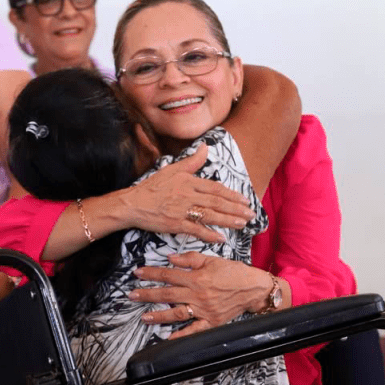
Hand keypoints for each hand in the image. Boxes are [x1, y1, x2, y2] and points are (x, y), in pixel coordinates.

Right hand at [121, 144, 254, 242]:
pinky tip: (222, 238)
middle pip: (217, 202)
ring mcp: (182, 210)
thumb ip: (191, 161)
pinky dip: (209, 234)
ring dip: (228, 220)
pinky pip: (196, 230)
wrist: (132, 203)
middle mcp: (187, 195)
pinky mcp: (175, 224)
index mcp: (188, 181)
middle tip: (251, 214)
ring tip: (243, 224)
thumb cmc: (151, 187)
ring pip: (210, 215)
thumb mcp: (171, 169)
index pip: (216, 188)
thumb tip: (205, 146)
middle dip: (236, 209)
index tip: (245, 200)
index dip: (232, 195)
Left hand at [129, 252, 278, 337]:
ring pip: (177, 313)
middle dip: (148, 294)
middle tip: (132, 295)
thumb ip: (190, 259)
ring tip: (144, 317)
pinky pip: (194, 330)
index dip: (152, 273)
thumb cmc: (234, 273)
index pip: (169, 274)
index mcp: (198, 278)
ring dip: (159, 316)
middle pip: (168, 294)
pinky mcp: (211, 322)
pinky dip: (181, 335)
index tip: (138, 273)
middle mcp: (198, 295)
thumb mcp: (213, 260)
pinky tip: (168, 338)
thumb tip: (170, 258)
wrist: (254, 289)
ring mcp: (204, 310)